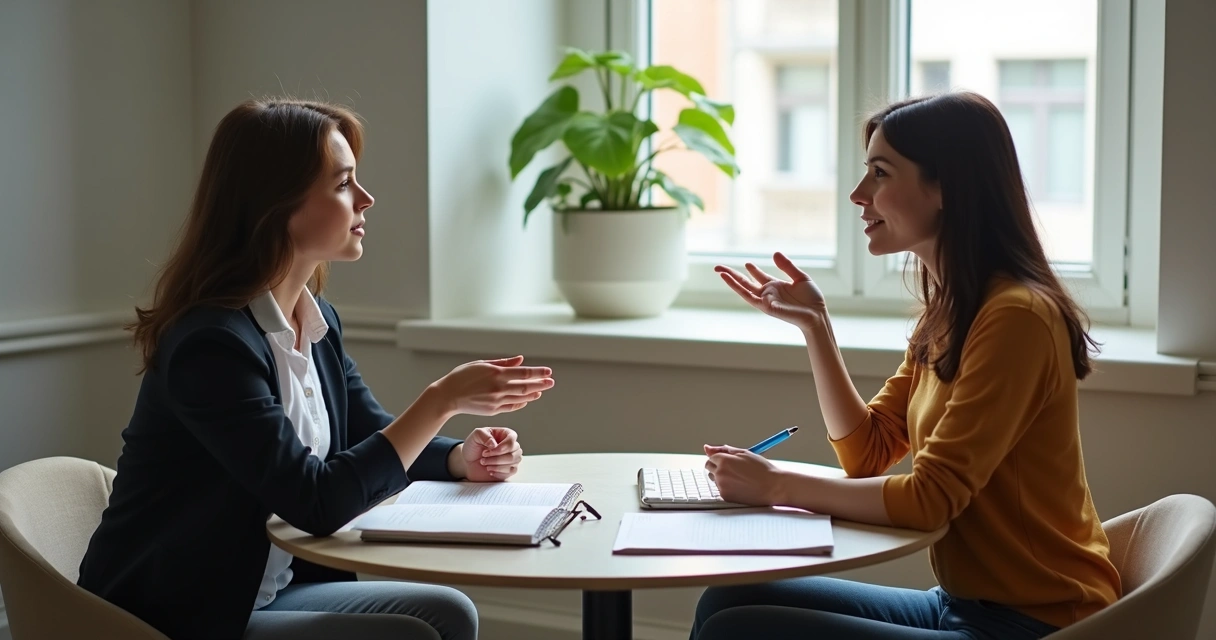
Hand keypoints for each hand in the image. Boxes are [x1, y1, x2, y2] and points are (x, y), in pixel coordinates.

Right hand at [432, 356, 553, 416]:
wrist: (448, 396)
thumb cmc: (462, 376)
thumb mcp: (481, 364)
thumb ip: (503, 363)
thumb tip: (520, 360)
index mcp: (496, 373)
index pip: (524, 373)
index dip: (538, 373)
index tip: (548, 372)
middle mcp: (499, 387)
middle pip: (526, 386)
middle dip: (541, 384)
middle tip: (551, 382)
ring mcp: (497, 400)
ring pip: (521, 398)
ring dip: (533, 394)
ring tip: (541, 391)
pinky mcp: (493, 410)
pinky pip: (512, 406)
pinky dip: (521, 403)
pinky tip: (527, 400)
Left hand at [460, 427, 522, 481]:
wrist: (468, 462)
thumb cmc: (473, 447)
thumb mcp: (475, 435)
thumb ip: (484, 435)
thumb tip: (494, 444)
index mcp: (505, 434)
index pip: (512, 438)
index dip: (502, 446)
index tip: (489, 449)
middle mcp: (511, 445)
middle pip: (514, 452)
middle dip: (496, 457)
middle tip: (483, 456)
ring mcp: (512, 458)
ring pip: (513, 462)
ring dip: (496, 465)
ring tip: (484, 463)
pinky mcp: (509, 469)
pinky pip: (511, 471)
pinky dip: (499, 472)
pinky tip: (490, 470)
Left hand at [703, 444, 784, 506]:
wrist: (773, 487)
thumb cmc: (761, 469)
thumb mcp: (744, 453)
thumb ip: (723, 449)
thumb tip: (707, 448)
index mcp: (724, 460)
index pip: (711, 457)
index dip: (721, 458)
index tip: (730, 461)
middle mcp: (720, 473)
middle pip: (709, 467)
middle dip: (718, 466)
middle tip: (735, 469)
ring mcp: (722, 486)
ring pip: (714, 479)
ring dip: (721, 477)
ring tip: (740, 478)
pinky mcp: (725, 496)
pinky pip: (721, 489)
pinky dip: (727, 487)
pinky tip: (740, 486)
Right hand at [715, 252, 826, 331]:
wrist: (816, 315)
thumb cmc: (812, 299)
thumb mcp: (800, 277)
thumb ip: (787, 266)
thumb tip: (774, 253)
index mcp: (776, 286)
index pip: (759, 277)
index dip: (753, 270)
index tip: (747, 263)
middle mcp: (768, 293)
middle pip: (746, 282)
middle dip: (732, 274)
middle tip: (718, 267)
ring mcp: (765, 300)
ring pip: (743, 288)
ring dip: (730, 280)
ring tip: (719, 271)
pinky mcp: (765, 306)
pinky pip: (748, 295)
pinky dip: (737, 287)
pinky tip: (728, 279)